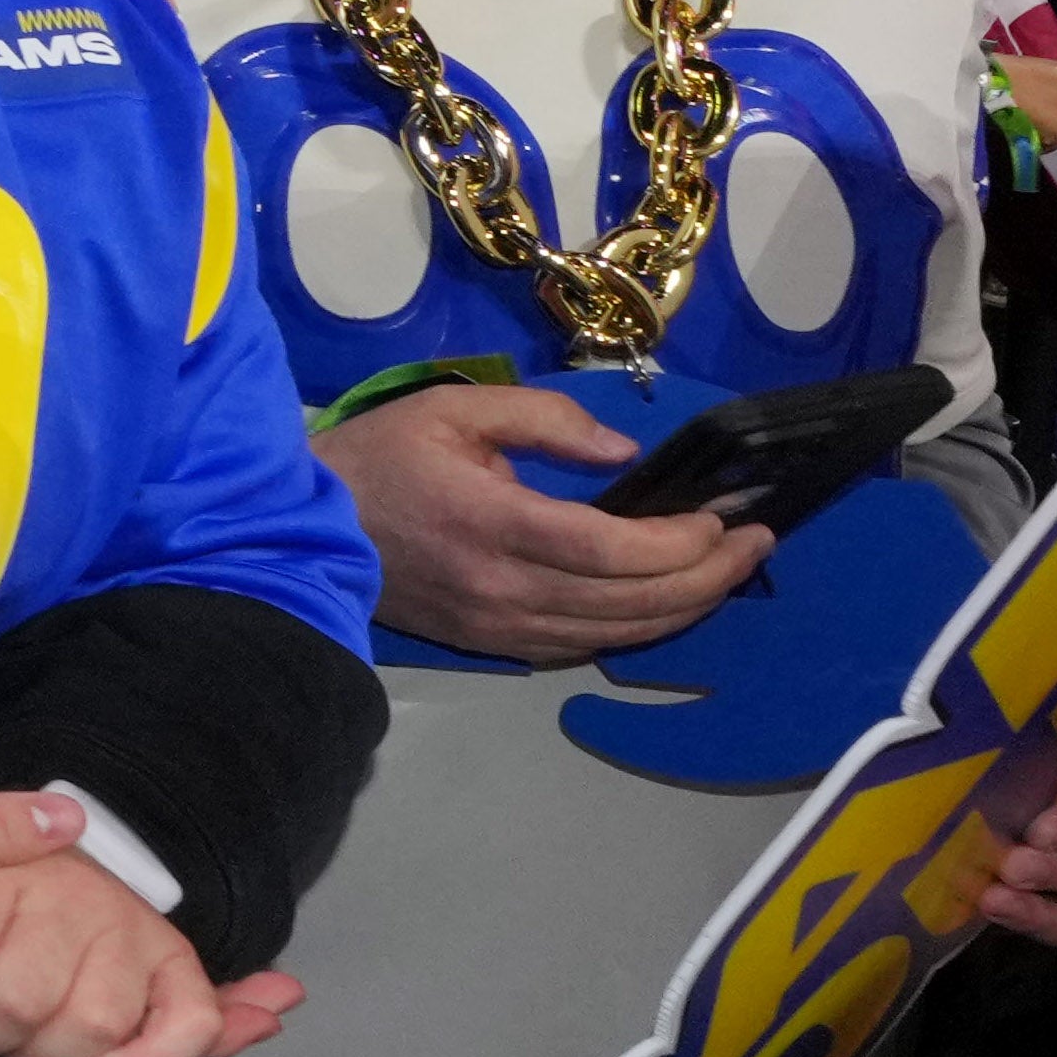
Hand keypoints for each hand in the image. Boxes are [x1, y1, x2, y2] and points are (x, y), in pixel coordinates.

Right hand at [320, 384, 774, 664]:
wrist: (301, 527)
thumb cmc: (379, 458)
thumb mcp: (453, 409)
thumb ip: (543, 418)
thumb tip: (622, 451)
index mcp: (493, 525)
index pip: (614, 550)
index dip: (682, 542)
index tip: (725, 516)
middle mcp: (503, 590)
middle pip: (633, 601)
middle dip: (710, 574)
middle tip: (755, 541)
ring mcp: (498, 627)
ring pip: (619, 634)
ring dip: (687, 606)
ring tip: (728, 570)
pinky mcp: (492, 644)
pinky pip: (585, 648)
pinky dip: (639, 628)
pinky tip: (666, 601)